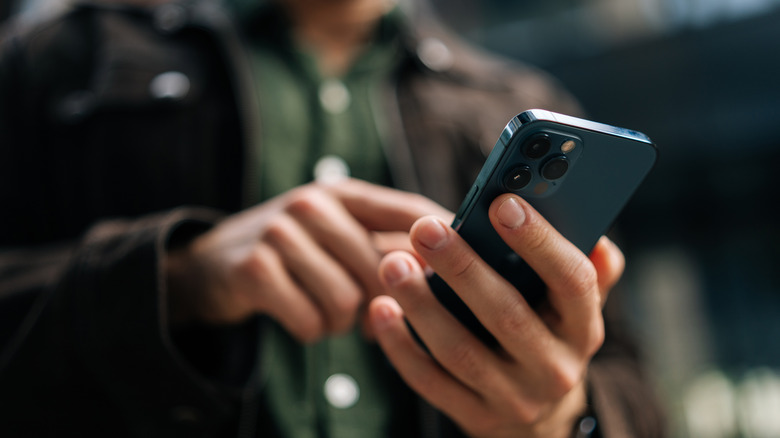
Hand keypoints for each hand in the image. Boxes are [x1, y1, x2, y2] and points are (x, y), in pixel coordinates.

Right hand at [166, 179, 449, 341]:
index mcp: (345, 193)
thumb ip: (387, 246)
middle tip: (367, 313)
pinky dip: (311, 330)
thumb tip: (451, 269)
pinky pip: (311, 320)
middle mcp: (314, 202)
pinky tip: (299, 314)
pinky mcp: (254, 268)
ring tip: (327, 310)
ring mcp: (280, 231)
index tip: (471, 267)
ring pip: (347, 300)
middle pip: (382, 268)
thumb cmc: (294, 254)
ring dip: (341, 321)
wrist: (212, 265)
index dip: (445, 240)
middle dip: (380, 302)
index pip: (411, 211)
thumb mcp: (338, 236)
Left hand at [368, 193, 623, 437]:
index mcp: (583, 328)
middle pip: (506, 314)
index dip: (539, 241)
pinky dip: (401, 345)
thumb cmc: (548, 336)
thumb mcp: (574, 307)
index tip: (501, 203)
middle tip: (425, 229)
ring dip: (421, 304)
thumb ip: (588, 270)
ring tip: (393, 263)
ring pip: (460, 350)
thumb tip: (596, 237)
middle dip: (462, 268)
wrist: (537, 417)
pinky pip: (430, 381)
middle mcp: (554, 368)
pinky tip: (381, 309)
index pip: (572, 281)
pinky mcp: (474, 416)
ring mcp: (513, 398)